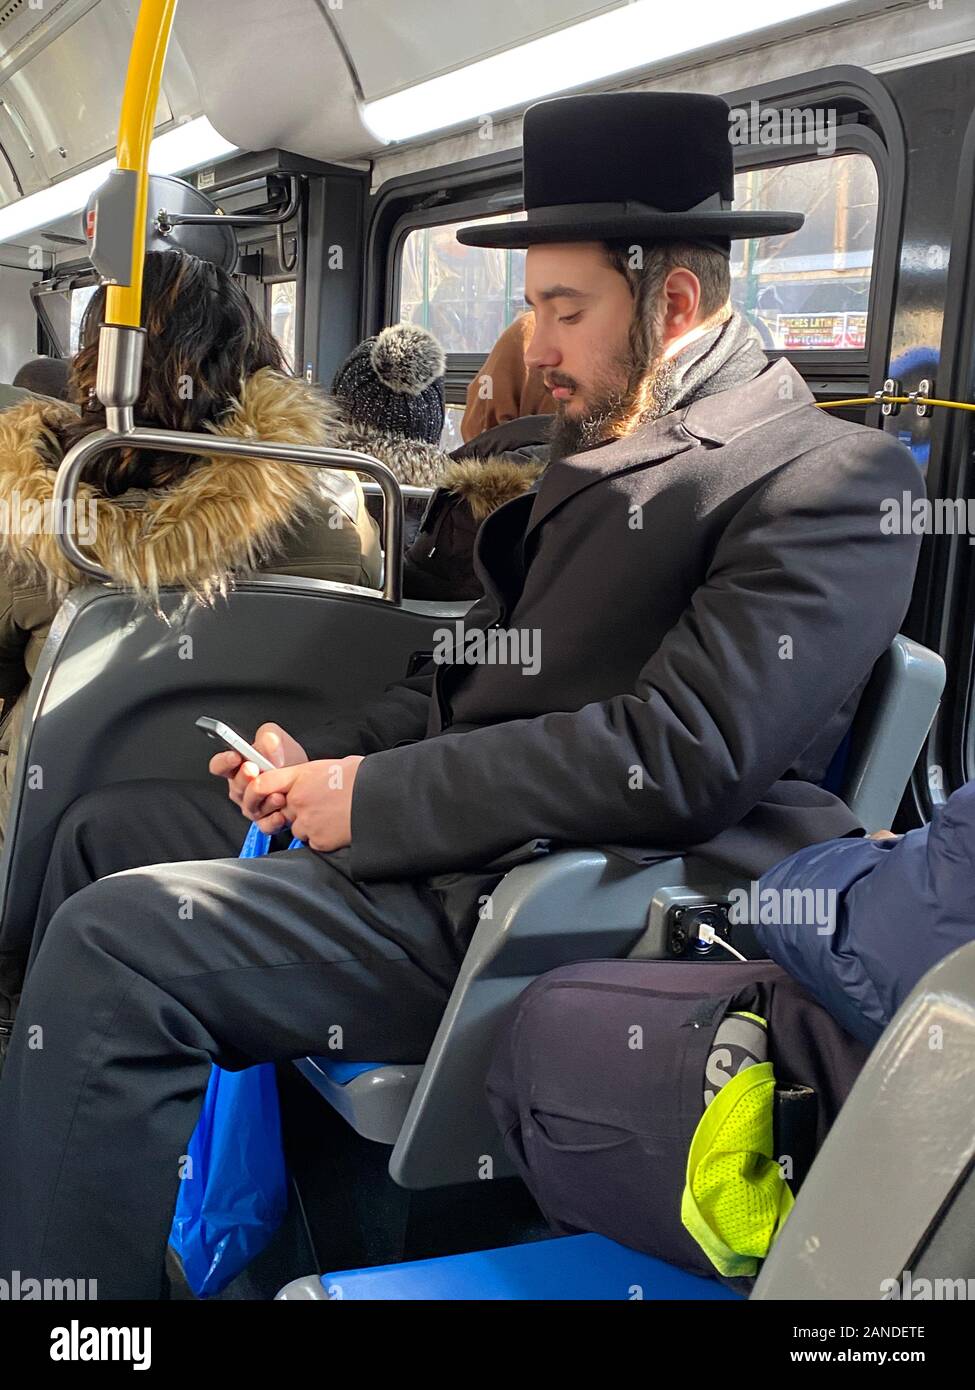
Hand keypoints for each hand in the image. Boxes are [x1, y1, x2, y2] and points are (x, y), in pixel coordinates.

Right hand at [209, 722, 307, 822]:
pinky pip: (265, 824)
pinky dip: (273, 820)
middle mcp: (242, 788)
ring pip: (250, 806)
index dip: (224, 762)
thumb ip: (268, 736)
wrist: (307, 780)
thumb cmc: (288, 760)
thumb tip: (266, 747)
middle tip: (254, 770)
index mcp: (238, 767)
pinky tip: (281, 813)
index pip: (219, 765)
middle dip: (244, 778)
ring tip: (277, 793)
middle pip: (235, 787)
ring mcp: (253, 806)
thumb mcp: (279, 739)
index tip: (235, 756)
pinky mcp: (266, 821)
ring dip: (263, 799)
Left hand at [248, 756, 363, 849]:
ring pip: (297, 829)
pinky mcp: (318, 840)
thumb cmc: (362, 778)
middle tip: (319, 805)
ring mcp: (307, 822)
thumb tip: (308, 783)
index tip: (266, 795)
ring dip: (311, 826)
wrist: (381, 798)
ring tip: (334, 816)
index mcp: (300, 777)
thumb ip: (310, 777)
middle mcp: (298, 800)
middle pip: (282, 810)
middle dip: (297, 811)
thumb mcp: (331, 766)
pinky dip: (324, 838)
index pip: (262, 783)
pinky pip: (313, 842)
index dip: (259, 791)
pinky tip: (339, 827)